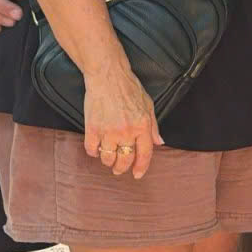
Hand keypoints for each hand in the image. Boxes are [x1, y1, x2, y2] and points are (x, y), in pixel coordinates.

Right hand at [83, 58, 162, 178]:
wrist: (108, 76)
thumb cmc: (129, 88)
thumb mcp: (148, 105)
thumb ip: (153, 126)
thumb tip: (159, 143)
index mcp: (142, 126)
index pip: (144, 154)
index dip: (141, 167)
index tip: (137, 175)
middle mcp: (126, 131)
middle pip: (125, 160)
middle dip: (122, 168)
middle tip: (119, 169)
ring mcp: (108, 131)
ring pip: (107, 158)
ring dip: (108, 161)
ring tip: (108, 158)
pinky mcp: (92, 128)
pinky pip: (91, 149)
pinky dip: (94, 152)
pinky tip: (96, 148)